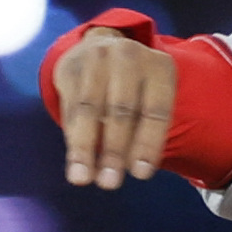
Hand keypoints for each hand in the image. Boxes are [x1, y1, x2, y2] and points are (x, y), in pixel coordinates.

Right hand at [53, 28, 174, 189]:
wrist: (99, 47)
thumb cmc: (131, 87)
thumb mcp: (148, 99)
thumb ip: (142, 130)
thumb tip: (128, 168)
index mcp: (159, 67)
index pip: (156, 110)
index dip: (148, 144)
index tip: (141, 175)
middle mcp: (130, 56)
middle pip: (122, 110)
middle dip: (115, 149)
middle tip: (109, 184)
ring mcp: (98, 58)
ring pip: (90, 108)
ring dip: (86, 147)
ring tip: (83, 178)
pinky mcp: (71, 66)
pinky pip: (71, 106)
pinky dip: (72, 136)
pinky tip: (74, 160)